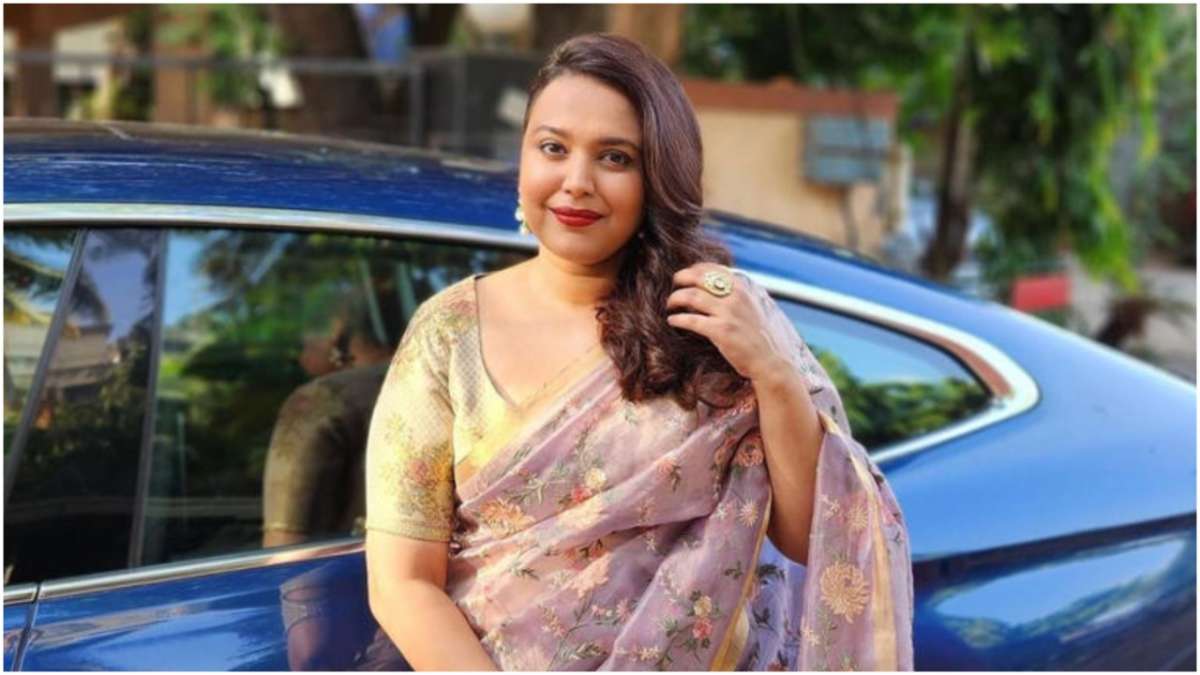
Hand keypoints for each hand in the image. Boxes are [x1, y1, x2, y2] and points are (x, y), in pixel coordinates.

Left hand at [664, 263, 789, 382]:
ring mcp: (728, 313)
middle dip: (680, 278)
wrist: (771, 360)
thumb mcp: (755, 305)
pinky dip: (677, 319)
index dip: (693, 270)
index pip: (712, 268)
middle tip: (673, 285)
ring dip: (675, 299)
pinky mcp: (721, 331)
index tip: (684, 276)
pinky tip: (672, 321)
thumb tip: (717, 284)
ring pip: (691, 296)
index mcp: (743, 287)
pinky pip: (691, 320)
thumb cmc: (761, 335)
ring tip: (669, 304)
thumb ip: (738, 293)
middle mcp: (736, 295)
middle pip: (698, 277)